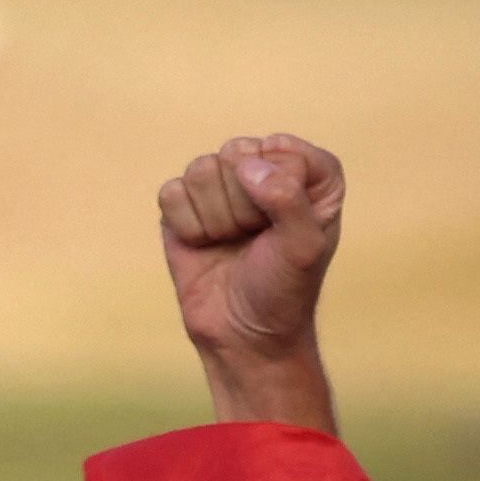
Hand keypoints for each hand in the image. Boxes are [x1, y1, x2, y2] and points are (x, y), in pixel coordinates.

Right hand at [157, 133, 343, 389]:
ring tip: (230, 241)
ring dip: (214, 217)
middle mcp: (265, 173)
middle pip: (236, 153)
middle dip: (241, 202)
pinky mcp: (182, 208)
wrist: (241, 332)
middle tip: (254, 235)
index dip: (277, 186)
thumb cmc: (283, 289)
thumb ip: (287, 197)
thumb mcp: (304, 245)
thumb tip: (246, 165)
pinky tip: (203, 244)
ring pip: (200, 169)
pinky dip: (186, 225)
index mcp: (308, 175)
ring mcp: (221, 188)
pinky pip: (171, 193)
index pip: (281, 148)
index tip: (283, 224)